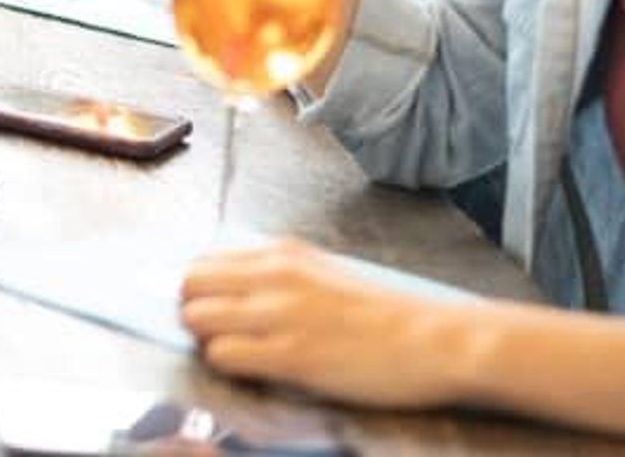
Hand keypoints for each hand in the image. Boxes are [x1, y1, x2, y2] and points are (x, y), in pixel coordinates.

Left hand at [181, 239, 464, 408]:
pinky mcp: (292, 354)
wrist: (434, 341)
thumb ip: (278, 275)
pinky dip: (226, 365)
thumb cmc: (384, 315)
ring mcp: (281, 314)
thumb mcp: (323, 273)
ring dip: (206, 340)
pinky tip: (253, 371)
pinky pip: (224, 355)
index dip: (202, 291)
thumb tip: (234, 289)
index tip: (213, 310)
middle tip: (219, 335)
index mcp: (282, 253)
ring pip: (197, 318)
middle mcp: (274, 275)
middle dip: (194, 312)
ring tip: (236, 354)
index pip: (204, 261)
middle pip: (190, 285)